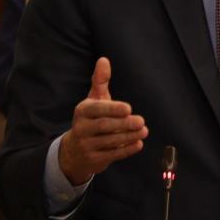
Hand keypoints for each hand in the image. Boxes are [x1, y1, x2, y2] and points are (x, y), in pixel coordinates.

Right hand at [58, 57, 147, 184]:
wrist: (75, 151)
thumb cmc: (90, 120)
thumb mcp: (93, 100)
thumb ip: (100, 81)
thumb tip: (104, 60)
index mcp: (82, 111)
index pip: (97, 109)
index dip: (112, 109)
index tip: (128, 108)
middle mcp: (81, 128)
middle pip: (104, 126)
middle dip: (124, 124)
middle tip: (141, 121)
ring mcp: (86, 146)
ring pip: (109, 142)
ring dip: (128, 137)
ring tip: (144, 131)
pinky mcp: (93, 160)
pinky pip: (112, 155)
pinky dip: (126, 150)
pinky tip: (138, 144)